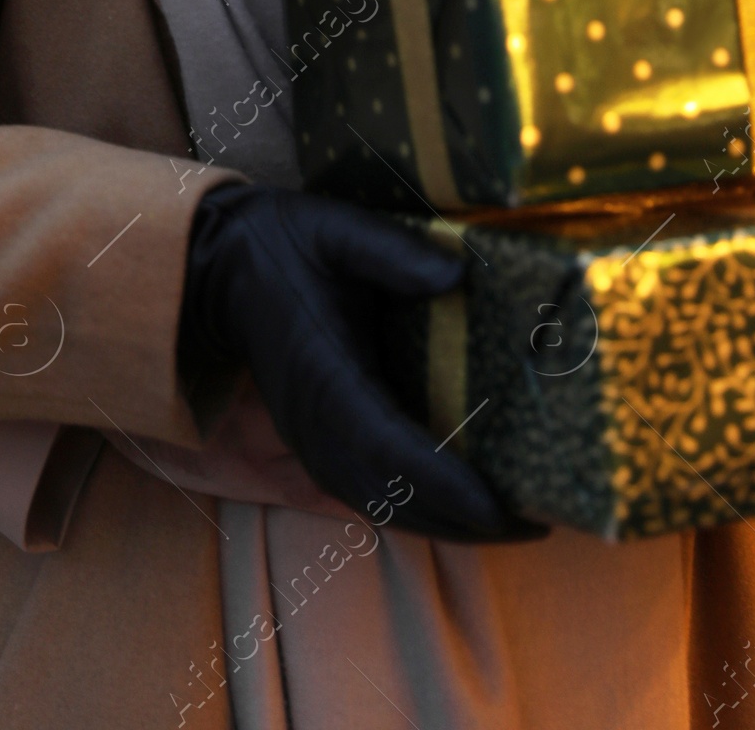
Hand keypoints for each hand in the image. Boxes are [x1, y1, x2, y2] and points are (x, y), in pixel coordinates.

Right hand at [179, 184, 543, 543]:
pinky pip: (369, 498)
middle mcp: (316, 427)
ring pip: (384, 508)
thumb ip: (392, 251)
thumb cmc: (284, 245)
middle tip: (536, 523)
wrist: (219, 270)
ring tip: (511, 525)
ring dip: (446, 526)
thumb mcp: (336, 229)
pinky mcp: (313, 446)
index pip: (390, 447)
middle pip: (395, 498)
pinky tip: (459, 511)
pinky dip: (417, 512)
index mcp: (326, 375)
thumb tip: (457, 275)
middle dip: (465, 522)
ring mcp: (311, 444)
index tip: (500, 506)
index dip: (445, 483)